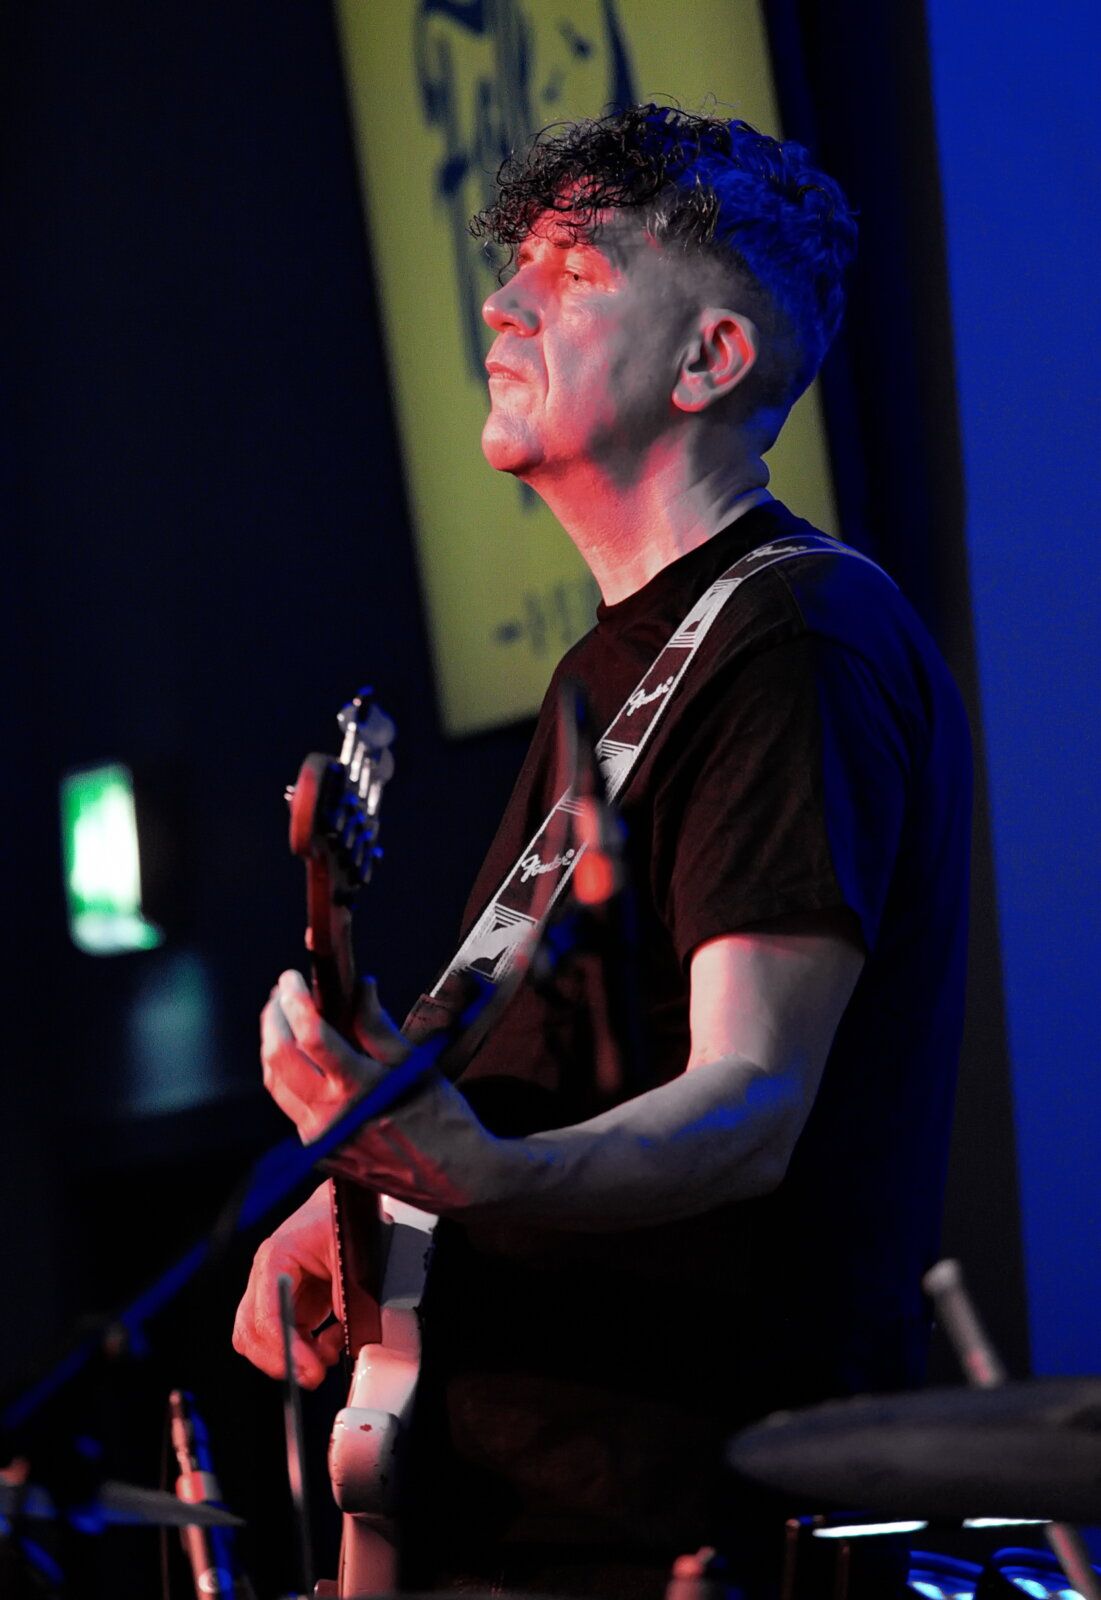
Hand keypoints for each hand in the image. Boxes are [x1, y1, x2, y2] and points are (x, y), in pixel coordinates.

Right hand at [231, 1183, 341, 1387]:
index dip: (284, 1348)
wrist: (345, 1204)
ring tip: (327, 1352)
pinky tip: (331, 1339)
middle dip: (281, 1360)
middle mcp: (266, 1276)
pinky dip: (306, 1348)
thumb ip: (344, 1293)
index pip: (265, 1315)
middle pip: (251, 1333)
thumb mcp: (348, 1252)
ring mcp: (274, 1291)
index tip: (308, 1369)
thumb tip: (343, 1331)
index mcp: (274, 1257)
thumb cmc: (341, 1218)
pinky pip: (286, 1337)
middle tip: (313, 1374)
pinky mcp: (290, 1303)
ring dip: (293, 1356)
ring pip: (263, 1340)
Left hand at [262, 969, 505, 1213]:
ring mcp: (320, 1142)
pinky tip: (301, 1062)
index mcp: (358, 1090)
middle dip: (273, 1019)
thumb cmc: (444, 1119)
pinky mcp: (320, 1156)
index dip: (295, 1001)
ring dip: (273, 1048)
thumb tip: (361, 988)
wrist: (455, 1178)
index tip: (292, 978)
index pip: (311, 1036)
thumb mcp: (416, 1065)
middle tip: (280, 994)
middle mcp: (330, 1118)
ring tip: (282, 1020)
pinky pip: (292, 1111)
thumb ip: (379, 1027)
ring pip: (276, 1087)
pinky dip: (288, 1079)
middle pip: (279, 1060)